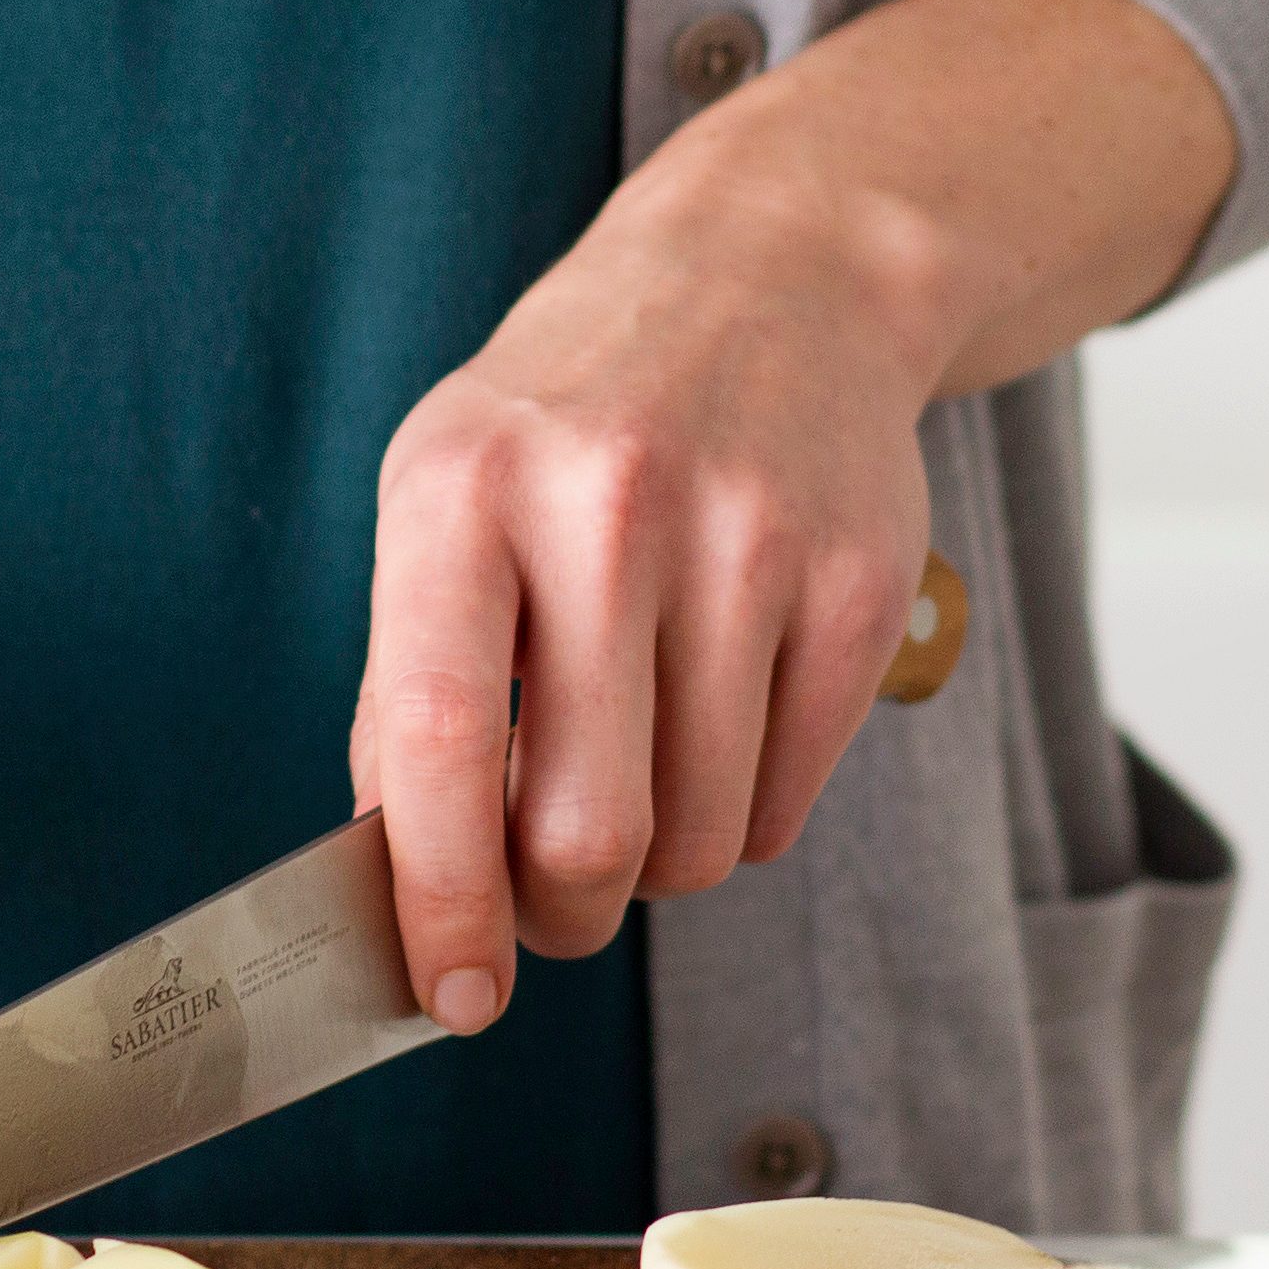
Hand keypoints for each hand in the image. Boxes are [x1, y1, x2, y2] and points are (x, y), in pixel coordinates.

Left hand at [355, 0, 1232, 1026]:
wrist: (776, 272)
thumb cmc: (575, 417)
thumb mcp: (445, 501)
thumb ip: (412, 691)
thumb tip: (405, 890)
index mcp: (463, 491)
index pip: (445, 743)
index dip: (440, 901)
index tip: (449, 996)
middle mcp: (608, 506)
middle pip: (592, 829)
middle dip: (563, 912)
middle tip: (552, 904)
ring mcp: (752, 541)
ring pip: (702, 838)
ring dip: (660, 860)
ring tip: (641, 773)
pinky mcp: (863, 582)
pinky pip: (791, 800)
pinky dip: (745, 811)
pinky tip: (720, 720)